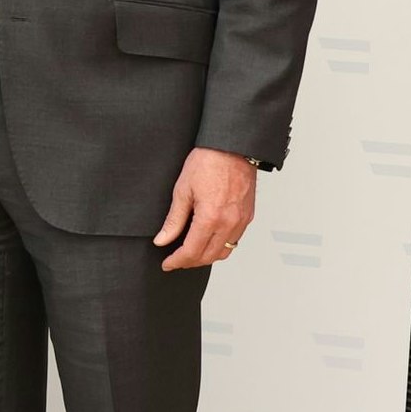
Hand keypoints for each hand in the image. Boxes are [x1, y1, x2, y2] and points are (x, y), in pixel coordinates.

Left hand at [154, 147, 257, 270]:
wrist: (232, 147)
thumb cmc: (207, 162)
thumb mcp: (182, 191)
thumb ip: (173, 220)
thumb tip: (162, 240)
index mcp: (211, 218)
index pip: (192, 252)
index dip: (177, 261)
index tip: (168, 263)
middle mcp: (229, 223)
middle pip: (209, 256)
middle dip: (190, 262)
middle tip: (176, 260)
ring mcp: (241, 221)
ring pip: (224, 252)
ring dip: (207, 257)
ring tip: (190, 253)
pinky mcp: (248, 216)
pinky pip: (235, 240)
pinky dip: (221, 246)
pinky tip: (208, 240)